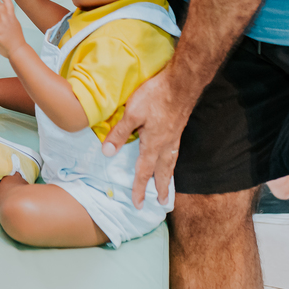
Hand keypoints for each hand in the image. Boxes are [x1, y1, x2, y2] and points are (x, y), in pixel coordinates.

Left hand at [100, 68, 195, 207]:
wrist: (181, 84)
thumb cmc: (155, 96)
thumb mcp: (132, 113)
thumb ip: (120, 133)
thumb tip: (106, 153)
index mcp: (153, 145)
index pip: (144, 172)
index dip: (139, 189)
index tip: (137, 204)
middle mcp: (166, 145)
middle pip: (163, 172)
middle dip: (162, 188)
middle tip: (163, 203)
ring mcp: (174, 137)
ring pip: (171, 162)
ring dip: (169, 176)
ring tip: (168, 185)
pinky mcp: (178, 128)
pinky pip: (174, 152)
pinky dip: (172, 161)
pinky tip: (170, 157)